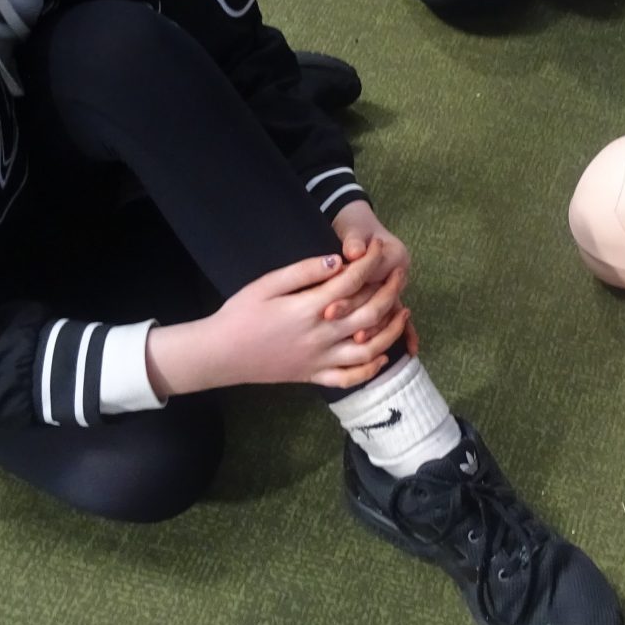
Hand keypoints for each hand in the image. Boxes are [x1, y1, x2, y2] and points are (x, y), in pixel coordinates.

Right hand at [147, 250, 408, 394]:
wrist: (220, 354)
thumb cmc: (240, 314)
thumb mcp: (266, 284)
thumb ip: (303, 272)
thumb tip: (338, 260)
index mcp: (308, 309)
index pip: (351, 281)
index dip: (369, 262)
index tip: (378, 247)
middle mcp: (320, 336)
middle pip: (369, 313)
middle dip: (390, 290)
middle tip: (401, 273)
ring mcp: (319, 360)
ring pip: (369, 349)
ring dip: (391, 330)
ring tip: (403, 312)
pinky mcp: (313, 376)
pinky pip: (349, 378)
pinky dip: (371, 369)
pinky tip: (383, 355)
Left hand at [329, 200, 418, 356]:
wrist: (362, 228)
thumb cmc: (356, 227)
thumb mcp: (355, 228)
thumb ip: (355, 240)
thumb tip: (354, 251)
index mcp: (394, 255)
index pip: (372, 279)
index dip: (352, 292)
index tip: (329, 306)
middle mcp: (400, 273)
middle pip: (377, 299)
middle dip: (355, 312)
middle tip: (333, 323)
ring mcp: (395, 288)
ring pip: (387, 312)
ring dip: (375, 328)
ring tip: (357, 341)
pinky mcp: (390, 299)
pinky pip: (399, 318)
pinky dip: (407, 333)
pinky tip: (410, 350)